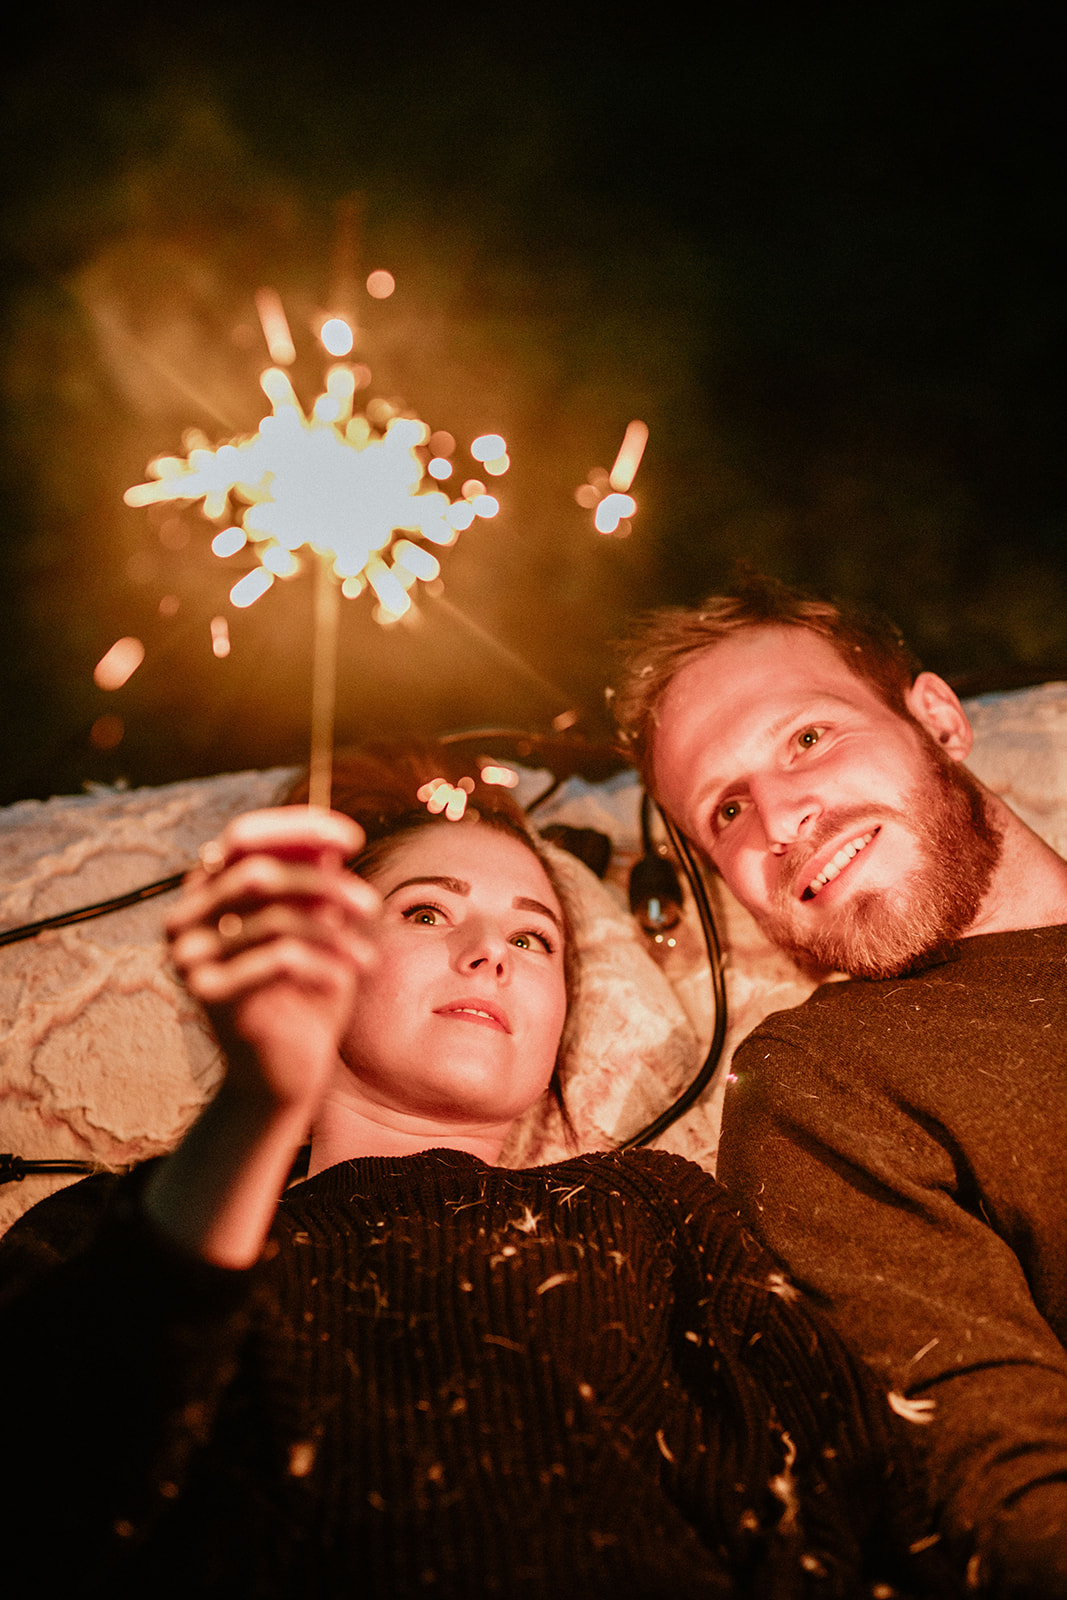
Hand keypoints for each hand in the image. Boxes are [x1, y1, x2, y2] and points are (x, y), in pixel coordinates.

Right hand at [166, 806, 380, 1123]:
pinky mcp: (206, 994)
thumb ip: (316, 884)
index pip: (244, 836)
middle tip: (372, 905)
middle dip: (326, 883)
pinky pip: (278, 959)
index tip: (352, 837)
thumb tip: (328, 839)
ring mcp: (189, 955)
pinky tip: (348, 979)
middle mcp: (186, 917)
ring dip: (334, 933)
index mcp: (206, 891)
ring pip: (274, 917)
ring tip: (368, 957)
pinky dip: (323, 964)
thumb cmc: (304, 994)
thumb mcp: (317, 930)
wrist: (284, 1075)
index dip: (298, 828)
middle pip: (259, 872)